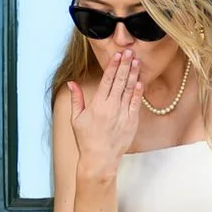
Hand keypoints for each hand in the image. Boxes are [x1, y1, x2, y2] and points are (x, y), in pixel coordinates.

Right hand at [70, 50, 143, 178]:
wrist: (100, 159)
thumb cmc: (86, 140)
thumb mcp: (76, 119)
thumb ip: (76, 99)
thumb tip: (71, 83)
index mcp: (98, 105)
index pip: (107, 80)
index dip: (113, 66)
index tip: (118, 55)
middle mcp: (111, 108)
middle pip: (120, 81)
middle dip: (126, 65)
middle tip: (130, 52)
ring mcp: (123, 115)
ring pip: (129, 90)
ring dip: (134, 74)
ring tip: (137, 61)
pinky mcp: (132, 122)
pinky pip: (135, 104)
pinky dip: (138, 92)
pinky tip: (140, 81)